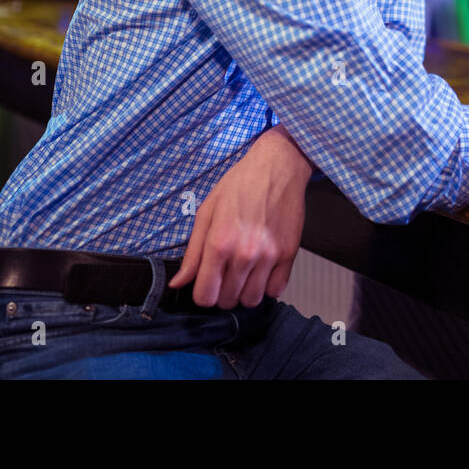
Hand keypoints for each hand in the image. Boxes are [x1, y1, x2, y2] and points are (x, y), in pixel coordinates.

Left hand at [169, 124, 313, 308]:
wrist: (277, 167)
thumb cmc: (240, 185)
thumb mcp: (207, 212)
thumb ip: (193, 252)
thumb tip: (179, 282)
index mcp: (219, 243)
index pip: (205, 295)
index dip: (202, 293)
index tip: (206, 284)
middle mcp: (245, 254)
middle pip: (227, 301)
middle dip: (222, 293)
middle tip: (225, 275)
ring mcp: (270, 256)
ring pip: (252, 300)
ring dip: (244, 292)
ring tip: (243, 274)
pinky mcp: (290, 254)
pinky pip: (276, 290)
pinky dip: (267, 286)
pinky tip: (262, 271)